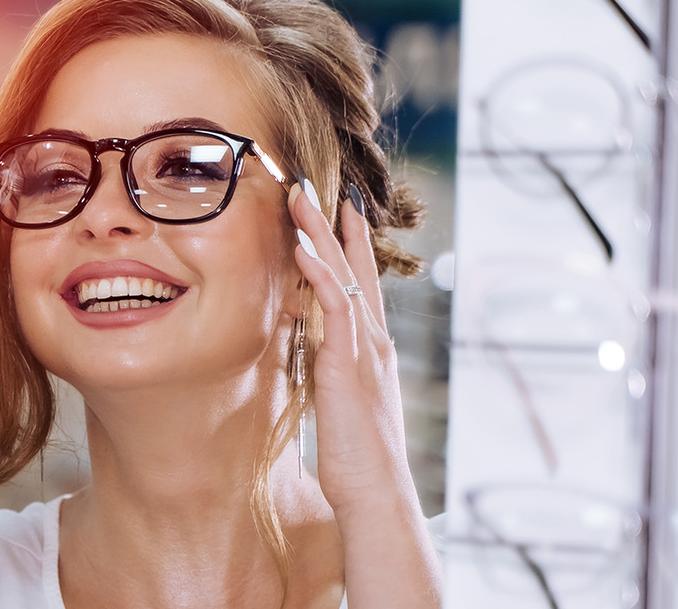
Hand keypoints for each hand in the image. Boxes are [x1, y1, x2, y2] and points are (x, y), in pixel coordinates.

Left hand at [289, 183, 439, 608]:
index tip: (336, 210)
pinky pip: (335, 305)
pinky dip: (320, 271)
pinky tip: (302, 245)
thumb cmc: (356, 460)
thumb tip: (311, 354)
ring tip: (300, 194)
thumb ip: (331, 374)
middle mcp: (373, 342)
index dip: (347, 247)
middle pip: (354, 269)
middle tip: (314, 182)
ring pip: (344, 276)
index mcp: (370, 352)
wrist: (376, 495)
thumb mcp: (340, 405)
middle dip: (333, 225)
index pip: (359, 286)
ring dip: (321, 232)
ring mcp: (364, 350)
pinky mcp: (348, 363)